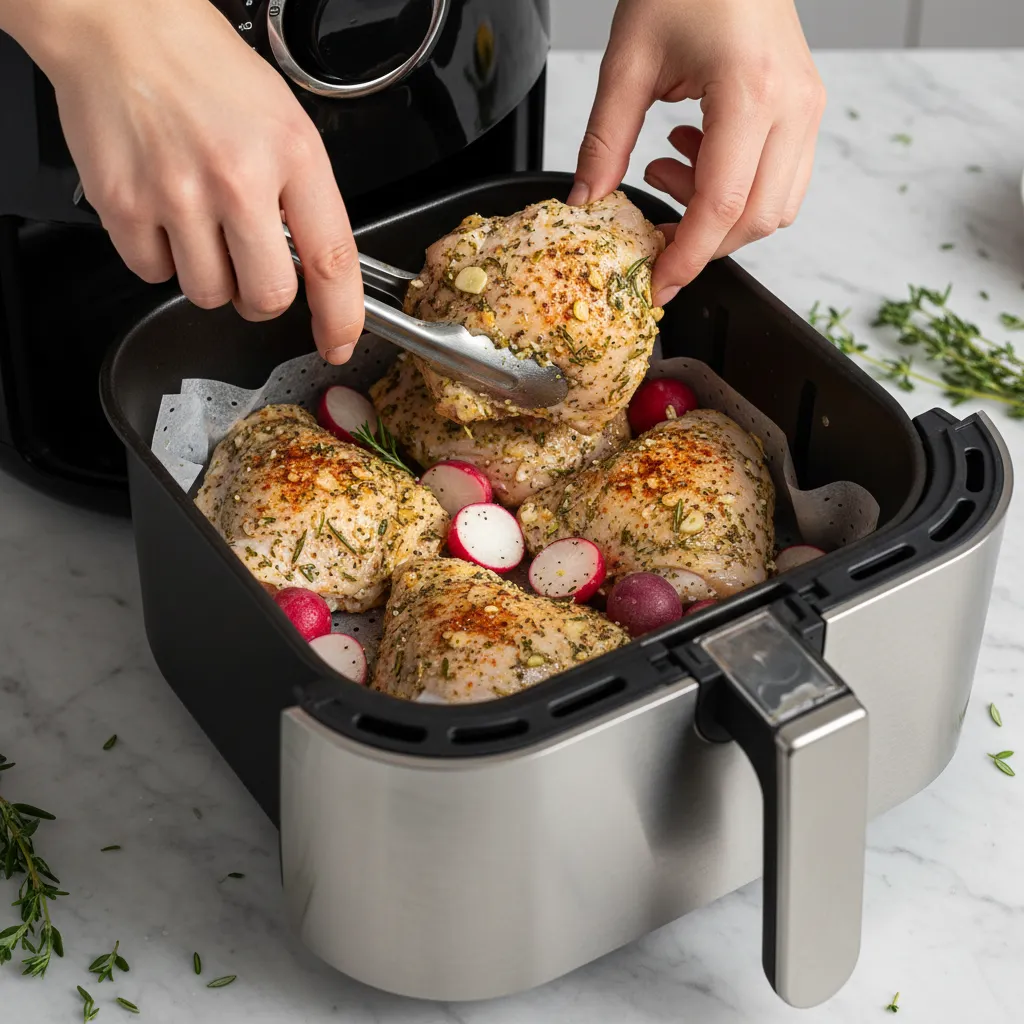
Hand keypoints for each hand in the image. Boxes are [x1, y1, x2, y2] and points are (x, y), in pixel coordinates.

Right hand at [11, 0, 362, 362]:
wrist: (121, 22)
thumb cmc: (206, 68)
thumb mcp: (285, 122)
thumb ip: (304, 197)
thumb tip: (313, 269)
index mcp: (292, 154)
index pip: (332, 260)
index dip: (340, 317)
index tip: (338, 343)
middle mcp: (237, 178)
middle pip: (267, 297)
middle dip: (262, 298)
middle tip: (250, 266)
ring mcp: (177, 193)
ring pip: (208, 294)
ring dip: (210, 276)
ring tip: (200, 222)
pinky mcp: (123, 203)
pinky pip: (153, 273)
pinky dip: (160, 257)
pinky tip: (163, 213)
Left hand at [568, 0, 825, 305]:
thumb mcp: (628, 60)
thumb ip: (604, 139)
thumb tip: (587, 201)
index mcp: (751, 93)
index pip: (723, 206)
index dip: (686, 257)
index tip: (655, 285)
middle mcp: (793, 106)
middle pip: (756, 219)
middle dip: (702, 244)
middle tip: (652, 233)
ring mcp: (808, 108)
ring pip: (776, 207)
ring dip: (719, 216)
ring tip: (667, 170)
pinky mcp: (805, 107)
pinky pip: (781, 179)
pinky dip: (736, 190)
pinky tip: (694, 153)